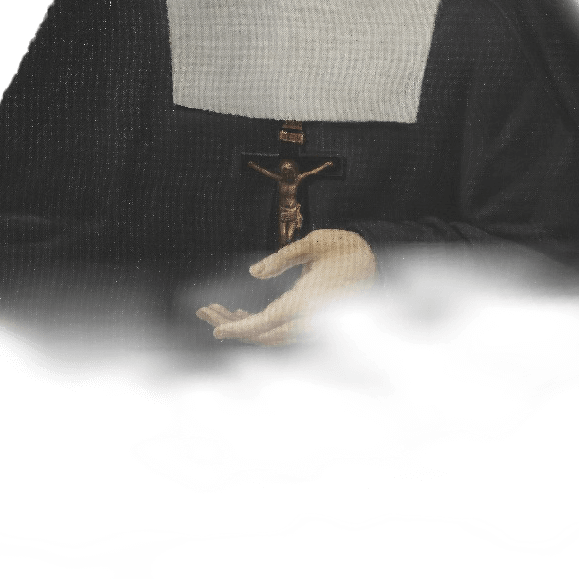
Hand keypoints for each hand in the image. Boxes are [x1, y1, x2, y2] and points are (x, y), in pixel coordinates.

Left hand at [195, 229, 375, 345]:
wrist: (375, 263)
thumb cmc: (344, 249)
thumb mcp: (315, 243)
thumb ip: (284, 257)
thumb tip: (254, 272)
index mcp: (307, 302)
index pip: (267, 322)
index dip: (241, 329)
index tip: (217, 332)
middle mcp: (308, 319)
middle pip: (263, 333)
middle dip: (232, 325)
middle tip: (204, 311)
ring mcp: (310, 323)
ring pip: (269, 335)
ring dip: (242, 325)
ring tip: (216, 309)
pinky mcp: (309, 321)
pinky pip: (279, 331)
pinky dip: (256, 325)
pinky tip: (239, 312)